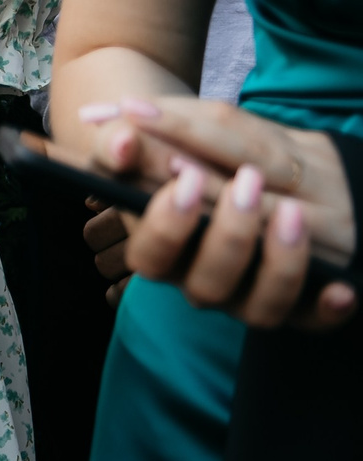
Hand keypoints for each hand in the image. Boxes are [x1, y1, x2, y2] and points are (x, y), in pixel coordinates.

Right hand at [74, 94, 356, 329]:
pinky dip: (325, 311)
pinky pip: (311, 321)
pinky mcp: (294, 301)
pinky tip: (341, 289)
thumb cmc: (180, 153)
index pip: (150, 255)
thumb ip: (122, 139)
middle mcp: (199, 278)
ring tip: (293, 212)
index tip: (187, 175)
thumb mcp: (150, 140)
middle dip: (228, 237)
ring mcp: (247, 294)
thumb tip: (120, 141)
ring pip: (260, 307)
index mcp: (158, 247)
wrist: (236, 162)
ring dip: (278, 265)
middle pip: (206, 284)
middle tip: (248, 182)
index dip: (167, 224)